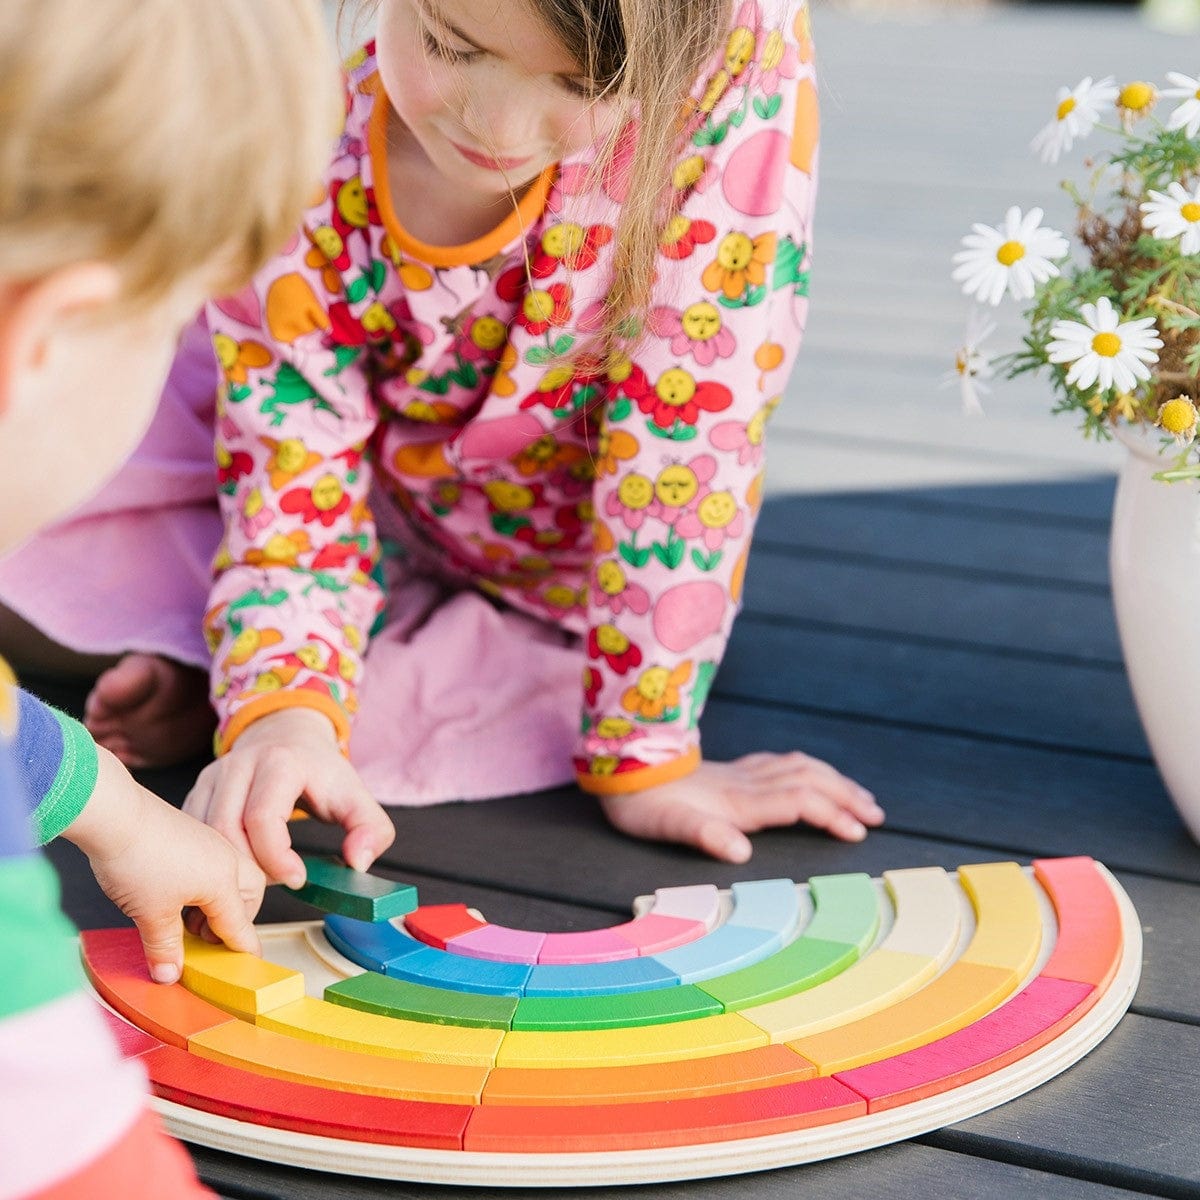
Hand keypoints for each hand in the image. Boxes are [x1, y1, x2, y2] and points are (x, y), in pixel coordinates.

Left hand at [64, 747, 264, 982]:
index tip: (246, 965)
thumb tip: (169, 973)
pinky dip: (202, 883)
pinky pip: (211, 863)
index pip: (240, 925)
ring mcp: (208, 843)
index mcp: (224, 881)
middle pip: (248, 894)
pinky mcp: (190, 833)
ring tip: (185, 918)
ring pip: (230, 876)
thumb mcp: (151, 915)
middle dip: (236, 919)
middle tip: (207, 939)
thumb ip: (165, 948)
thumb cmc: (138, 858)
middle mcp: (225, 858)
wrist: (115, 814)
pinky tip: (174, 892)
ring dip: (217, 901)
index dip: (242, 949)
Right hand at [182, 707, 394, 887]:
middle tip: (271, 893)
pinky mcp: (198, 791)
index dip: (276, 858)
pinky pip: (194, 835)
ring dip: (224, 871)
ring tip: (252, 890)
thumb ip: (372, 830)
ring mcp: (213, 777)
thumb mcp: (356, 797)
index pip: (263, 817)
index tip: (298, 880)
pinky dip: (208, 862)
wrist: (288, 736)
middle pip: (227, 831)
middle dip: (248, 871)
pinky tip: (231, 877)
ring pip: (204, 837)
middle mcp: (239, 765)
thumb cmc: (321, 772)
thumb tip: (359, 863)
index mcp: (280, 763)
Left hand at [598, 752, 884, 863]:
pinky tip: (814, 774)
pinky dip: (809, 769)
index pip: (798, 802)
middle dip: (846, 796)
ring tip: (860, 796)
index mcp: (737, 801)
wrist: (624, 769)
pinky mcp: (732, 770)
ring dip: (834, 780)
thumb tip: (740, 851)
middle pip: (809, 780)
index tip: (859, 832)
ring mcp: (741, 773)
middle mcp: (746, 783)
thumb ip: (704, 835)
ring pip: (800, 767)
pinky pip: (782, 762)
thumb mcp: (667, 826)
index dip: (831, 814)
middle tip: (876, 815)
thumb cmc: (644, 805)